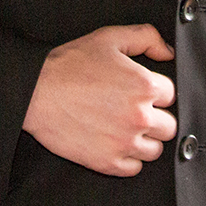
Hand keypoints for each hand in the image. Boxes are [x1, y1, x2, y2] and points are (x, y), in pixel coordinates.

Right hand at [22, 24, 176, 175]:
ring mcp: (125, 142)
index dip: (155, 90)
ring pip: (155, 149)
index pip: (171, 94)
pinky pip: (134, 168)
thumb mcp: (108, 38)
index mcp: (144, 85)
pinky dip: (127, 158)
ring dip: (144, 139)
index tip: (138, 91)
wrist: (34, 92)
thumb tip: (168, 53)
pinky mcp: (108, 162)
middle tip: (132, 109)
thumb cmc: (68, 65)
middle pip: (168, 126)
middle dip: (154, 117)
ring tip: (123, 126)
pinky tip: (113, 141)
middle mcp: (139, 116)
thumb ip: (146, 37)